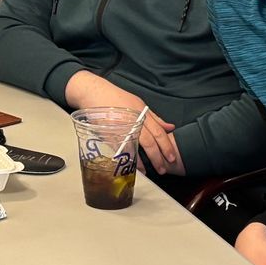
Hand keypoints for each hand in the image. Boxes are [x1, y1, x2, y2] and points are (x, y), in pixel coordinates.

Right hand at [64, 73, 180, 174]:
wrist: (93, 93)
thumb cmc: (116, 97)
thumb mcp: (138, 103)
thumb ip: (154, 117)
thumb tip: (170, 127)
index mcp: (142, 113)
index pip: (158, 132)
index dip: (166, 146)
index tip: (172, 157)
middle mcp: (133, 121)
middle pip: (149, 142)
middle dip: (158, 157)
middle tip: (163, 169)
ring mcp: (120, 128)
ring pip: (136, 147)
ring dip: (144, 162)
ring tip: (150, 171)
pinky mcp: (108, 133)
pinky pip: (120, 149)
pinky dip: (127, 159)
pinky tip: (132, 166)